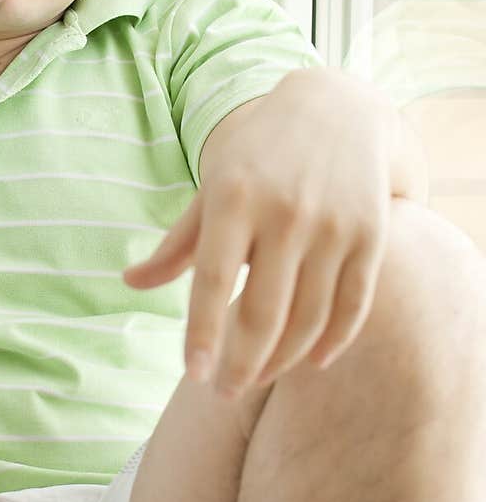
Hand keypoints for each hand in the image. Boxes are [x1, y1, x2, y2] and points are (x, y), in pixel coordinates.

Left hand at [122, 70, 394, 397]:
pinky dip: (332, 342)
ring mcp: (332, 226)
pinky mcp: (371, 235)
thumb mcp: (213, 188)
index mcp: (234, 199)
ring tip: (257, 378)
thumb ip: (178, 243)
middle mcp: (285, 213)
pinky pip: (352, 306)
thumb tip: (129, 283)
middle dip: (242, 363)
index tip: (194, 376)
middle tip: (224, 391)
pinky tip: (311, 362)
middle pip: (264, 312)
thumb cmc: (258, 156)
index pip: (213, 281)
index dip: (203, 333)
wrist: (337, 110)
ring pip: (308, 318)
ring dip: (282, 360)